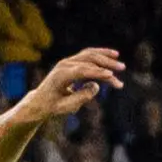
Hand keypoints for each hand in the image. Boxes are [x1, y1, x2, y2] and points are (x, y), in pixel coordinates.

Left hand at [11, 47, 126, 125]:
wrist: (40, 101)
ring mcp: (68, 62)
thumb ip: (81, 97)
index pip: (81, 71)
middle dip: (106, 64)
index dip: (97, 72)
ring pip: (90, 55)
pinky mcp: (72, 62)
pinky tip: (113, 55)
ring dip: (106, 58)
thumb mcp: (65, 107)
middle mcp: (64, 65)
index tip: (111, 75)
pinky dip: (101, 54)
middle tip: (121, 69)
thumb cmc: (52, 106)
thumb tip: (95, 86)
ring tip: (120, 64)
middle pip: (88, 59)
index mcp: (61, 76)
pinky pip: (88, 55)